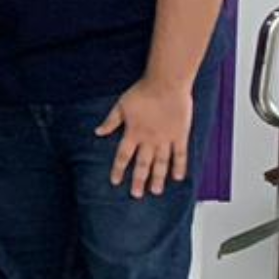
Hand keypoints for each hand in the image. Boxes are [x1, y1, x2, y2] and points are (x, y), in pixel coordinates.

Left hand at [99, 75, 193, 197]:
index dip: (119, 169)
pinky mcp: (180, 135)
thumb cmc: (142, 92)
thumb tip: (97, 132)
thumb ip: (110, 121)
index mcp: (133, 133)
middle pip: (143, 164)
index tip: (116, 182)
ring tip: (156, 191)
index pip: (123, 156)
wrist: (166, 84)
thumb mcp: (121, 106)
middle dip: (139, 180)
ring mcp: (166, 139)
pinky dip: (179, 166)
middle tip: (136, 195)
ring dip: (158, 178)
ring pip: (161, 163)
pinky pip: (180, 154)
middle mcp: (149, 139)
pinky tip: (178, 177)